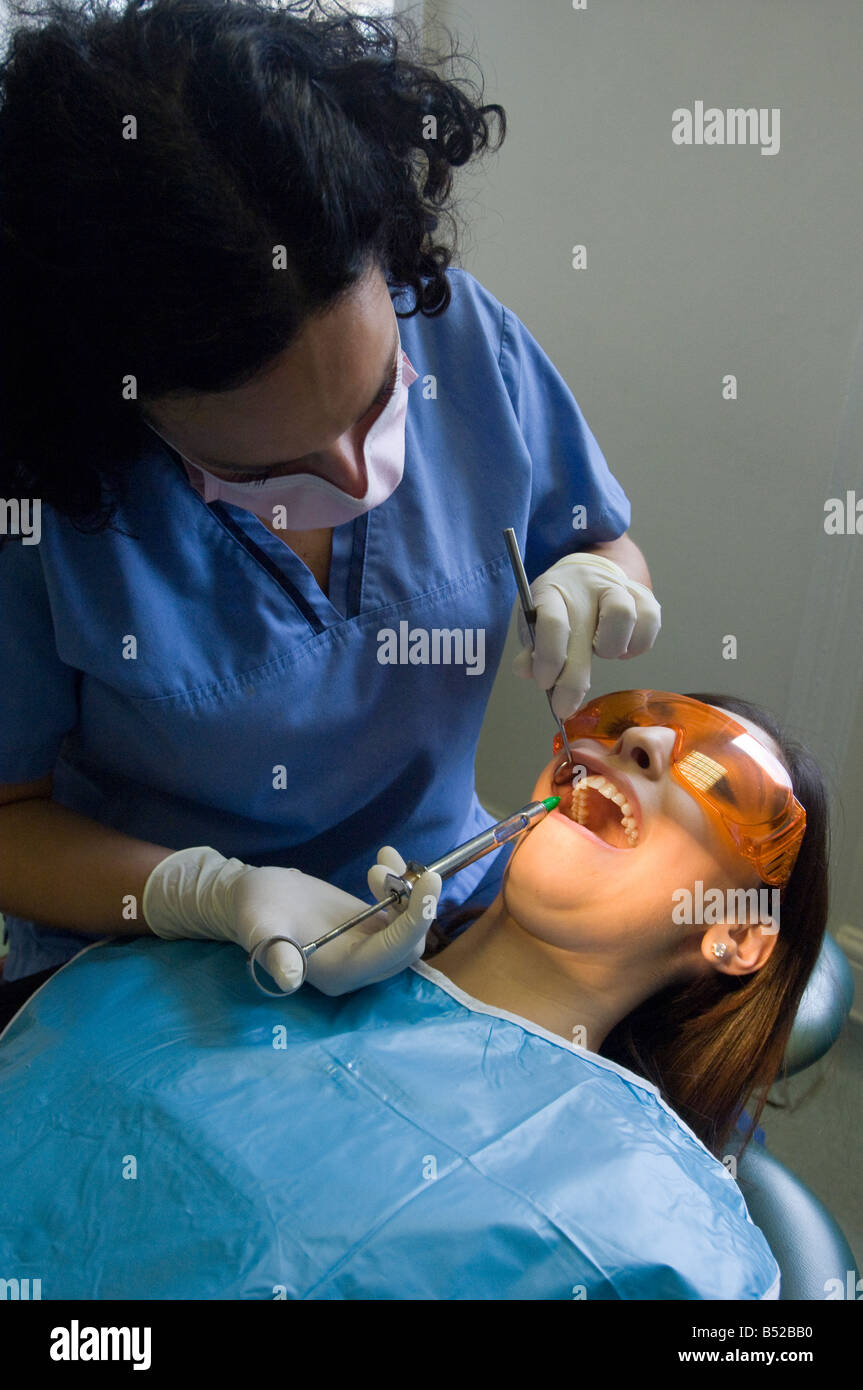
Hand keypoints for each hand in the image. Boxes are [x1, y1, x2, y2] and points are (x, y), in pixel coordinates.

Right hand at [142, 845, 440, 995]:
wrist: (251, 896)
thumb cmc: (253, 911)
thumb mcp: (258, 927)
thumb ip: (274, 951)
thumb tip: (288, 979)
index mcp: (339, 973)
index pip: (391, 954)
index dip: (415, 923)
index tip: (428, 885)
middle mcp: (359, 966)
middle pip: (409, 945)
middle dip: (419, 907)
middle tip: (415, 870)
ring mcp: (367, 946)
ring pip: (410, 927)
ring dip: (410, 893)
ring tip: (382, 862)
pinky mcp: (370, 926)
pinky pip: (401, 911)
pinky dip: (403, 884)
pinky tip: (386, 855)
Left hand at [512, 552, 660, 719]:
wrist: (588, 575)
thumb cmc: (559, 607)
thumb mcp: (535, 622)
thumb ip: (531, 648)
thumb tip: (526, 670)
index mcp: (553, 590)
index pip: (552, 622)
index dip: (549, 659)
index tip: (545, 684)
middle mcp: (586, 585)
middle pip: (586, 631)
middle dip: (574, 679)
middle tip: (565, 705)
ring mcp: (618, 587)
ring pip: (623, 617)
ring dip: (611, 648)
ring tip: (600, 651)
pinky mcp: (644, 595)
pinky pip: (649, 622)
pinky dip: (636, 644)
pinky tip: (622, 648)